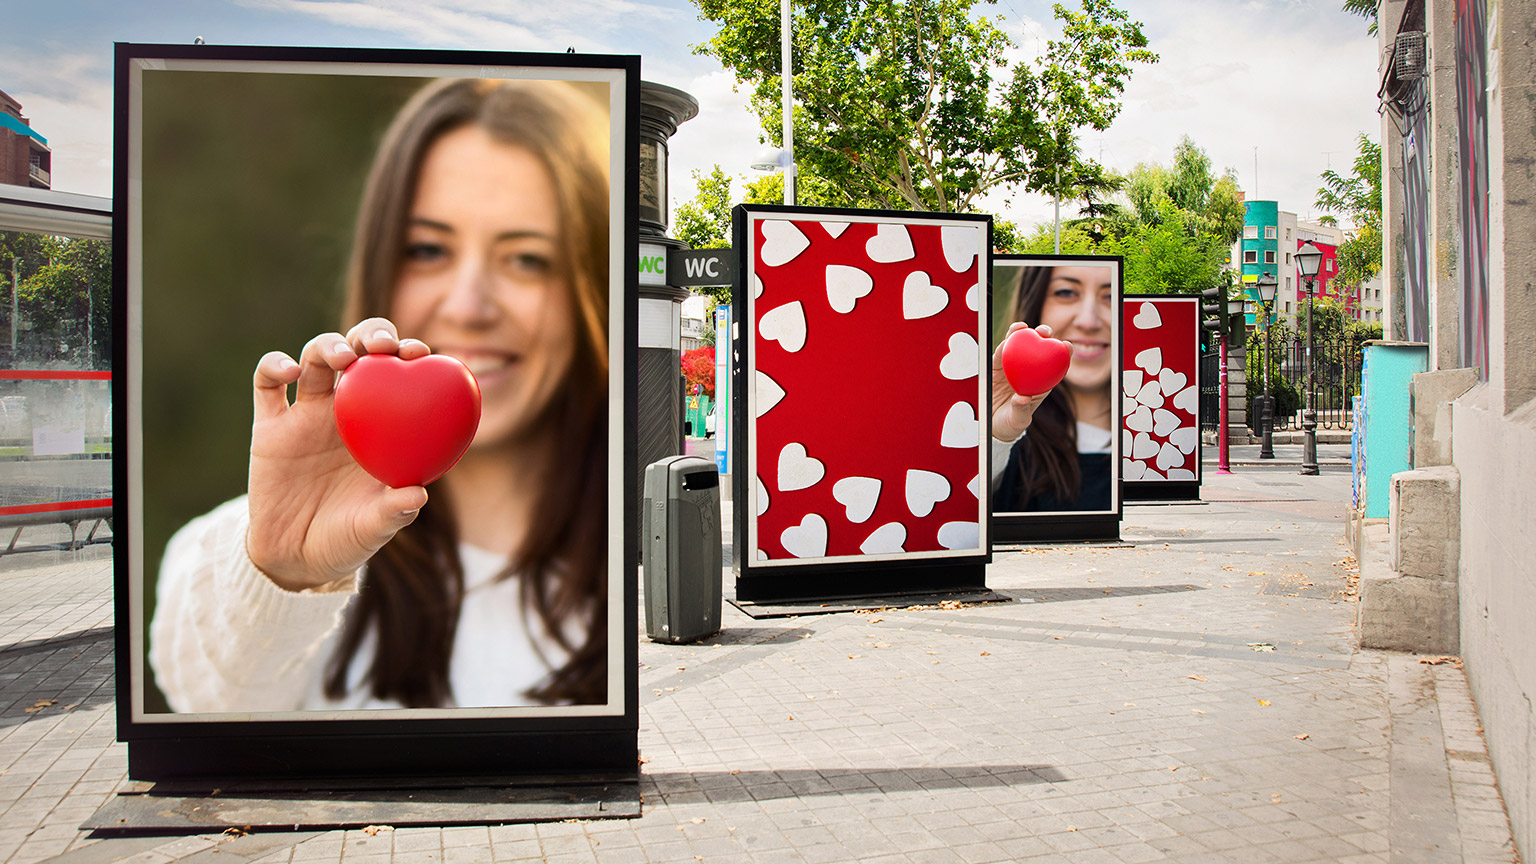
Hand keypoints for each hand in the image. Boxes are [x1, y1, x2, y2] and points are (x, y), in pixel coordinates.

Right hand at [244, 318, 433, 590]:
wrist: (296, 558)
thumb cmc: (348, 538)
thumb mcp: (373, 528)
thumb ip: (393, 511)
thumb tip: (419, 494)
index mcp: (381, 425)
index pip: (400, 375)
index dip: (410, 355)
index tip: (423, 354)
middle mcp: (346, 410)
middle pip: (360, 352)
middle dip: (372, 334)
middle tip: (382, 344)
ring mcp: (306, 415)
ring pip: (316, 357)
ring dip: (328, 345)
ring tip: (342, 357)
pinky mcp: (270, 427)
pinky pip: (267, 384)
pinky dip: (275, 365)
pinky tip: (291, 369)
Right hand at [990, 322, 1054, 441]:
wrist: (990, 424)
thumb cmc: (1010, 423)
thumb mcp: (1017, 420)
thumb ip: (1020, 410)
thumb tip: (1022, 399)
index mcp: (1040, 383)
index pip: (1055, 365)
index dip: (1063, 353)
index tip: (1067, 346)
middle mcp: (1028, 371)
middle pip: (1037, 348)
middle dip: (1043, 335)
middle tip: (1045, 331)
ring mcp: (1012, 366)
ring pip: (1018, 345)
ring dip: (1021, 333)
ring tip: (1022, 327)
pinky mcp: (996, 366)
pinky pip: (1001, 352)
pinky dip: (1005, 343)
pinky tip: (1009, 335)